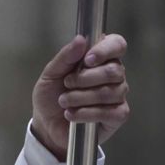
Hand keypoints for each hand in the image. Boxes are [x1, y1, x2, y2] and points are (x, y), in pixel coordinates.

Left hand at [29, 33, 129, 161]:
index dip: (105, 50)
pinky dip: (87, 114)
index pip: (117, 44)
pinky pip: (111, 112)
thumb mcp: (50, 73)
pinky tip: (73, 115)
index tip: (87, 60)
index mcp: (100, 58)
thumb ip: (65, 56)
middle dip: (85, 78)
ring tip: (64, 102)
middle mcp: (113, 75)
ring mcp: (118, 96)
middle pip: (114, 70)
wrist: (46, 125)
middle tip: (67, 84)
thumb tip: (81, 39)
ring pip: (110, 92)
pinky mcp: (118, 116)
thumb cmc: (51, 96)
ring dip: (81, 97)